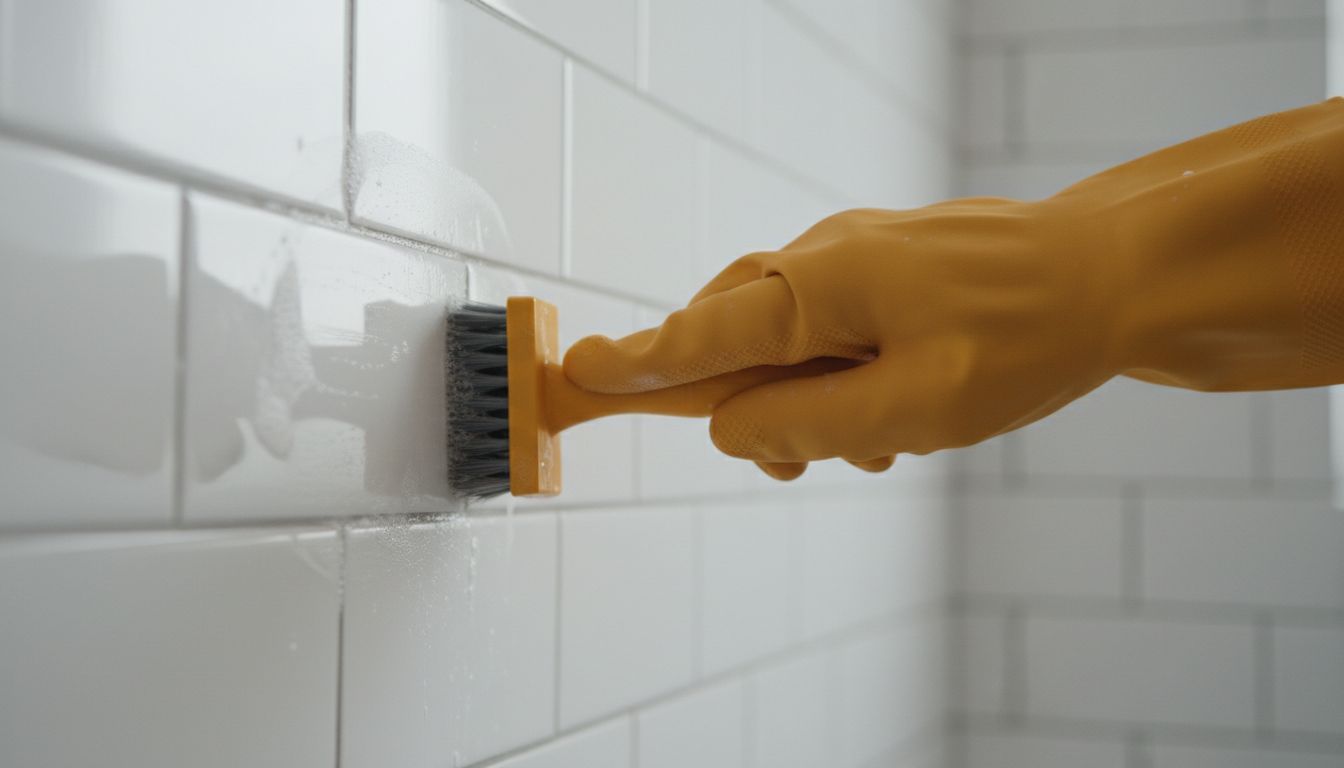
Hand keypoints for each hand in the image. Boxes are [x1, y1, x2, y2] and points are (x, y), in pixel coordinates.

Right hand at [563, 202, 1115, 478]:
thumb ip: (809, 424)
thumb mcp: (917, 407)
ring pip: (784, 334)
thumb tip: (729, 431)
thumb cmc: (1030, 335)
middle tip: (784, 461)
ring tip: (871, 447)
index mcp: (820, 285)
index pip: (700, 336)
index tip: (573, 375)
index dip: (635, 366)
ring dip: (804, 398)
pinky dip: (839, 374)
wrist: (1120, 274)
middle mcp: (824, 258)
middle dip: (741, 402)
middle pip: (734, 334)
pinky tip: (894, 415)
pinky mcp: (887, 266)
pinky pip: (829, 322)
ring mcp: (857, 256)